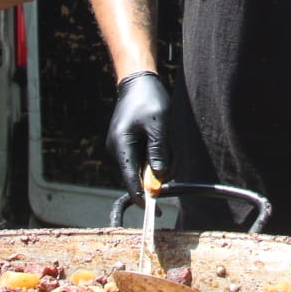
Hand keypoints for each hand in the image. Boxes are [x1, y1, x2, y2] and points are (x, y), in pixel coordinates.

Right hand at [107, 73, 168, 195]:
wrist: (138, 80)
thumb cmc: (148, 99)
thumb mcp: (159, 124)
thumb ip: (159, 152)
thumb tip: (160, 177)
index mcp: (121, 145)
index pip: (130, 180)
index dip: (143, 197)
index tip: (155, 210)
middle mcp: (118, 148)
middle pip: (141, 174)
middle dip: (160, 168)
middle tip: (172, 150)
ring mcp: (122, 146)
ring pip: (146, 165)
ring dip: (161, 158)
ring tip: (167, 137)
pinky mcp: (129, 143)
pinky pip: (146, 156)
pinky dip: (158, 151)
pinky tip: (162, 136)